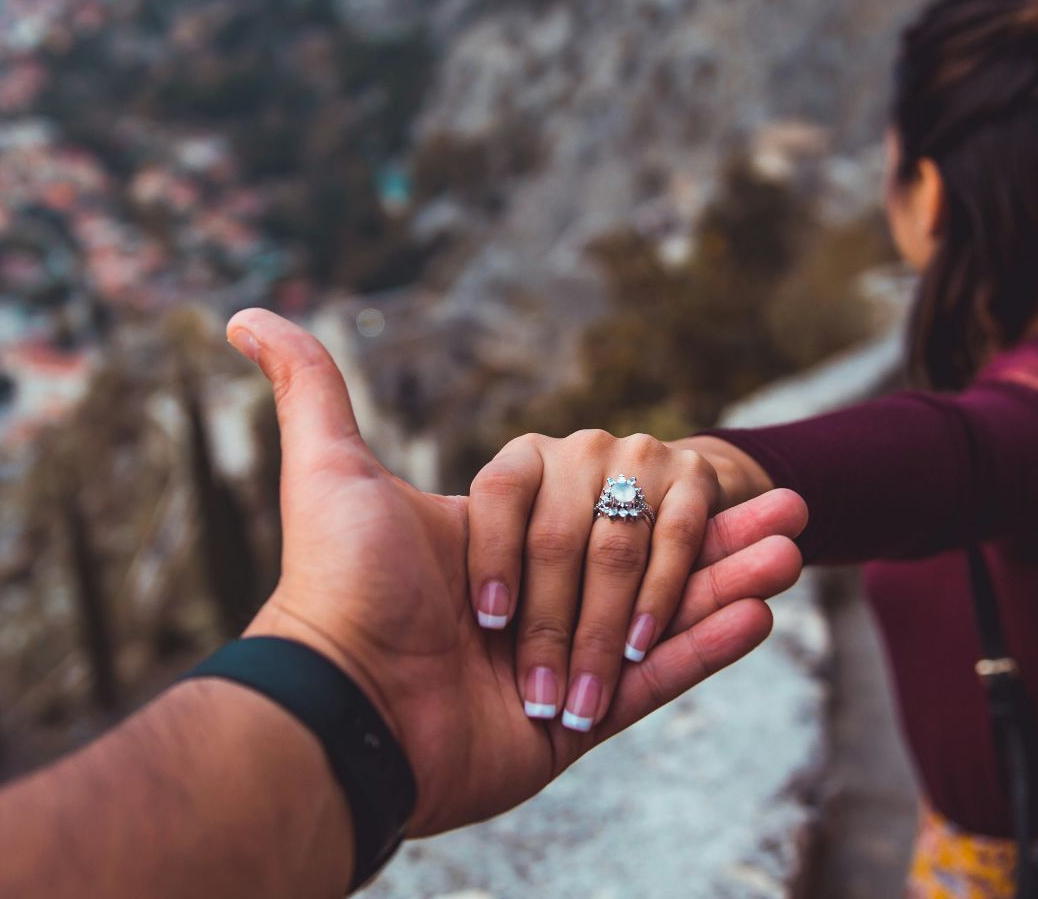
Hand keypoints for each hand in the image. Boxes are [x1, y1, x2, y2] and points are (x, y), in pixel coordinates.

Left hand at [226, 310, 807, 836]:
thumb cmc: (339, 583)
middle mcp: (529, 603)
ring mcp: (557, 665)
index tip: (713, 469)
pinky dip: (708, 647)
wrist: (348, 704)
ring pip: (662, 616)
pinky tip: (762, 606)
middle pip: (641, 559)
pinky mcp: (578, 726)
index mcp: (494, 548)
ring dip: (729, 582)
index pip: (589, 509)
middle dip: (715, 539)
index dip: (651, 495)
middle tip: (789, 512)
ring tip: (794, 550)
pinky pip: (658, 683)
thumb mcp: (328, 469)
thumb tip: (242, 310)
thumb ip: (309, 386)